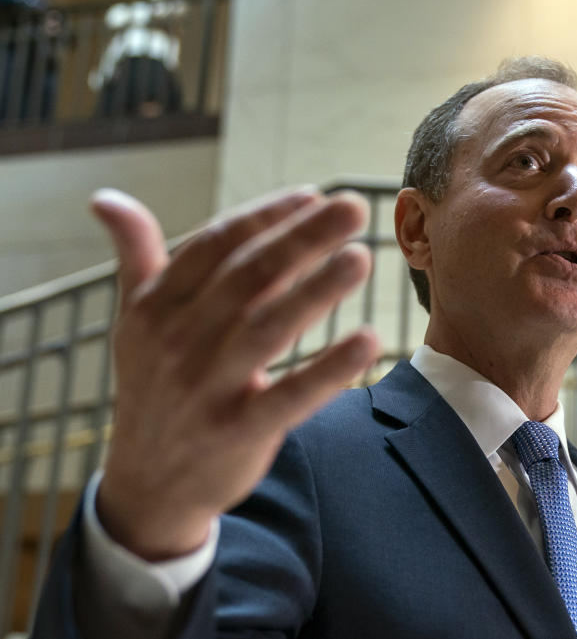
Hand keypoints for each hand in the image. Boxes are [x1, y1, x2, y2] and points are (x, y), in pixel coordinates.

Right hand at [91, 186, 379, 560]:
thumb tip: (105, 198)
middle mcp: (178, 342)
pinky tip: (368, 340)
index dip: (264, 217)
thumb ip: (135, 257)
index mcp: (156, 307)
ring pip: (269, 328)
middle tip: (354, 207)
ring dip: (317, 291)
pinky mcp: (240, 432)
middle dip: (303, 238)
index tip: (313, 194)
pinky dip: (329, 369)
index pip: (215, 246)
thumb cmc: (154, 385)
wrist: (147, 484)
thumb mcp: (136, 322)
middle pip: (248, 277)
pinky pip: (291, 396)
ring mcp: (208, 389)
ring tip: (360, 258)